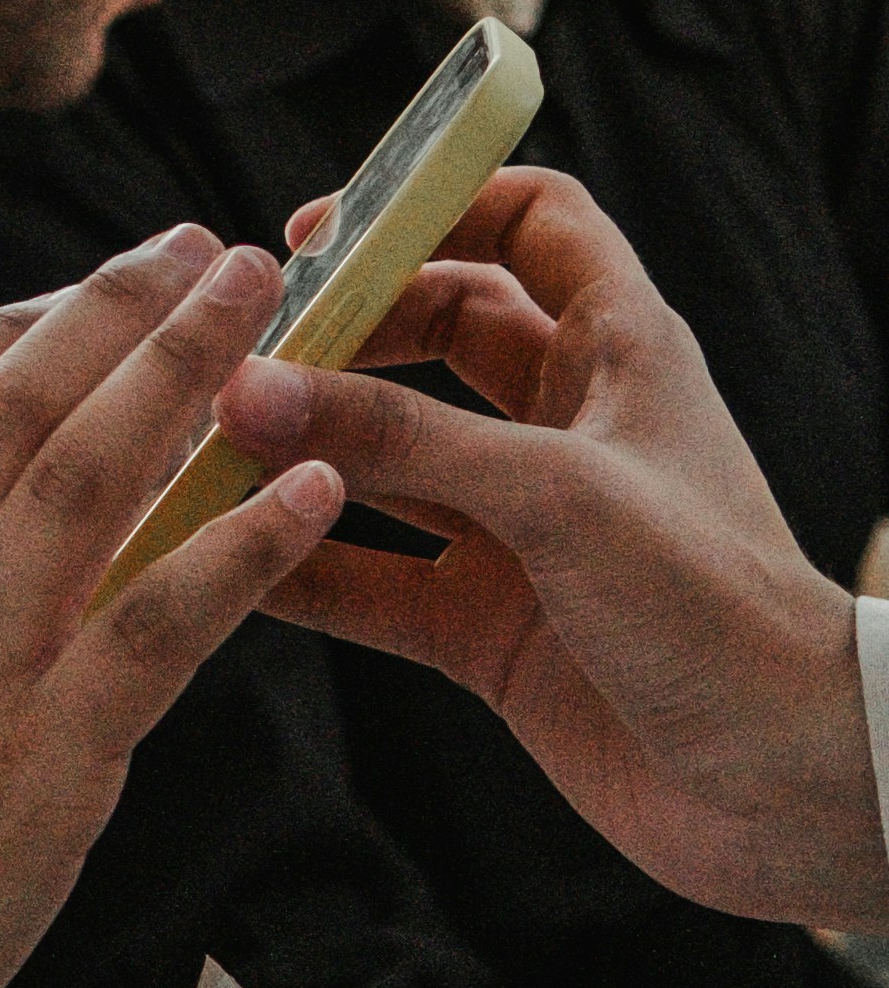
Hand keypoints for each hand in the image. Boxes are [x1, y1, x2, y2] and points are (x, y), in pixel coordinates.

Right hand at [0, 225, 340, 987]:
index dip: (12, 330)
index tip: (88, 281)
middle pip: (9, 409)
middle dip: (113, 310)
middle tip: (207, 244)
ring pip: (81, 481)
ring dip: (183, 378)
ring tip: (268, 308)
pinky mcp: (36, 764)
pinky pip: (152, 628)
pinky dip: (238, 550)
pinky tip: (310, 500)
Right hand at [217, 170, 881, 925]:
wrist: (787, 784)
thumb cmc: (715, 604)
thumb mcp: (555, 494)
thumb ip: (400, 438)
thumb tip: (248, 389)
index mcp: (617, 351)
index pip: (530, 221)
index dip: (436, 202)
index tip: (328, 232)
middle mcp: (564, 427)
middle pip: (432, 332)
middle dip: (339, 333)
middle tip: (239, 348)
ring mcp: (521, 529)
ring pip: (387, 460)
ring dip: (303, 450)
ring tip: (201, 444)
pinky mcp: (488, 626)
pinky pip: (370, 577)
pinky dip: (301, 564)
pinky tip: (222, 555)